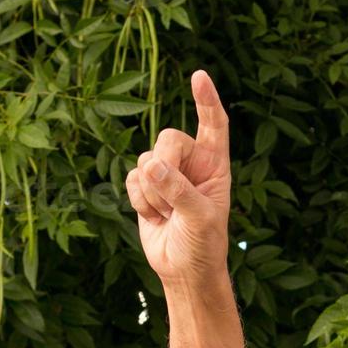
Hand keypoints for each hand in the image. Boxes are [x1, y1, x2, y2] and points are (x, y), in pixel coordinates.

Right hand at [125, 70, 232, 283]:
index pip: (214, 124)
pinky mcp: (145, 188)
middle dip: (165, 167)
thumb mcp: (200, 219)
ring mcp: (167, 174)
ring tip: (170, 215)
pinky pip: (131, 179)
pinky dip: (139, 201)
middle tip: (173, 198)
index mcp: (216, 165)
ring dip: (153, 194)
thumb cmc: (204, 245)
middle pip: (167, 139)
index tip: (199, 76)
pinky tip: (156, 218)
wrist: (184, 270)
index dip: (207, 100)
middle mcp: (192, 164)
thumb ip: (179, 191)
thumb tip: (152, 166)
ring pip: (145, 161)